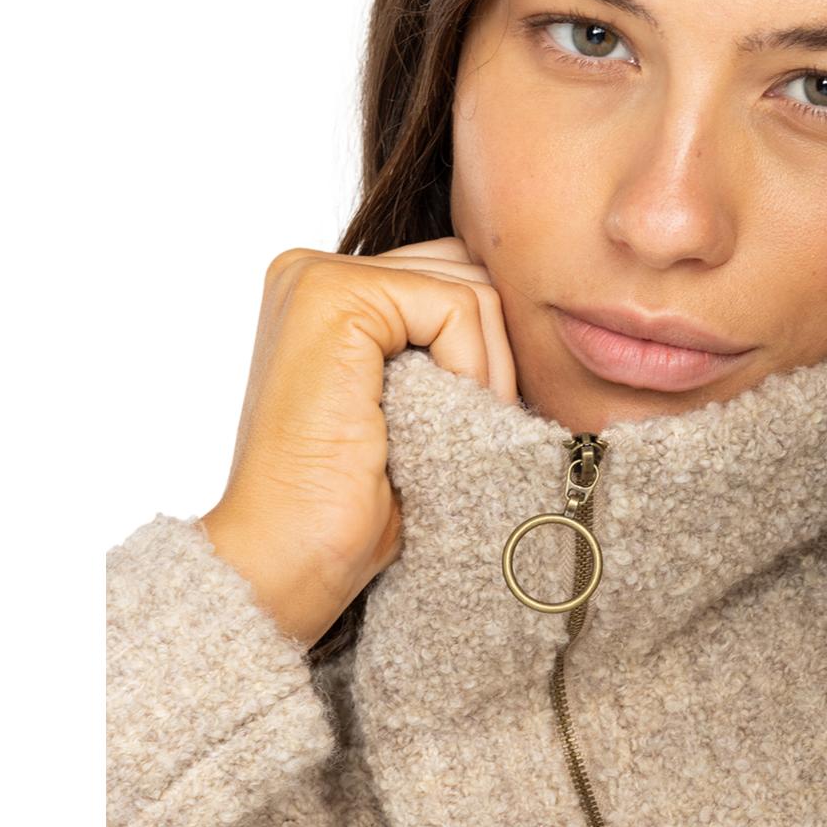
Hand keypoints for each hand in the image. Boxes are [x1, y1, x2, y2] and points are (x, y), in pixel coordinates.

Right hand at [200, 235, 517, 649]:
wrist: (293, 557)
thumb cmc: (354, 505)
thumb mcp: (414, 407)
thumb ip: (443, 344)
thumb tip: (533, 314)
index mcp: (327, 290)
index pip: (453, 276)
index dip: (490, 348)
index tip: (479, 417)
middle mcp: (313, 270)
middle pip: (467, 271)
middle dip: (495, 353)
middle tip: (476, 427)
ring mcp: (317, 277)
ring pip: (472, 288)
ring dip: (489, 369)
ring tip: (456, 433)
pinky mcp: (334, 298)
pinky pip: (457, 307)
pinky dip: (474, 369)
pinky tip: (447, 422)